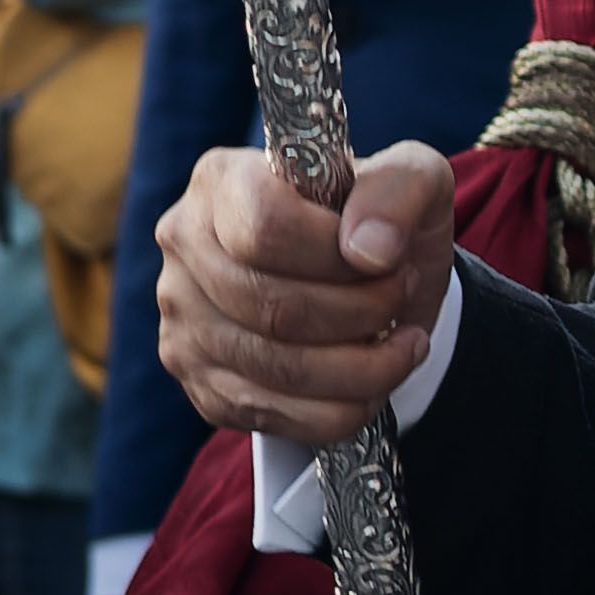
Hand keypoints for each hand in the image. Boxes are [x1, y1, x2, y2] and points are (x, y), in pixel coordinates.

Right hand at [153, 139, 454, 448]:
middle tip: (402, 301)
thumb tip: (370, 250)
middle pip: (272, 307)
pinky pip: (273, 415)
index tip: (388, 260)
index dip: (336, 258)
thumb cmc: (380, 220)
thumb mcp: (411, 178)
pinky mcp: (201, 384)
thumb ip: (399, 189)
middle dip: (361, 314)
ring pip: (276, 369)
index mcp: (222, 181)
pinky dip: (342, 408)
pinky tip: (376, 382)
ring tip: (405, 345)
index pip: (265, 230)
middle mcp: (184, 249)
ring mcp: (183, 322)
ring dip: (363, 368)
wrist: (368, 277)